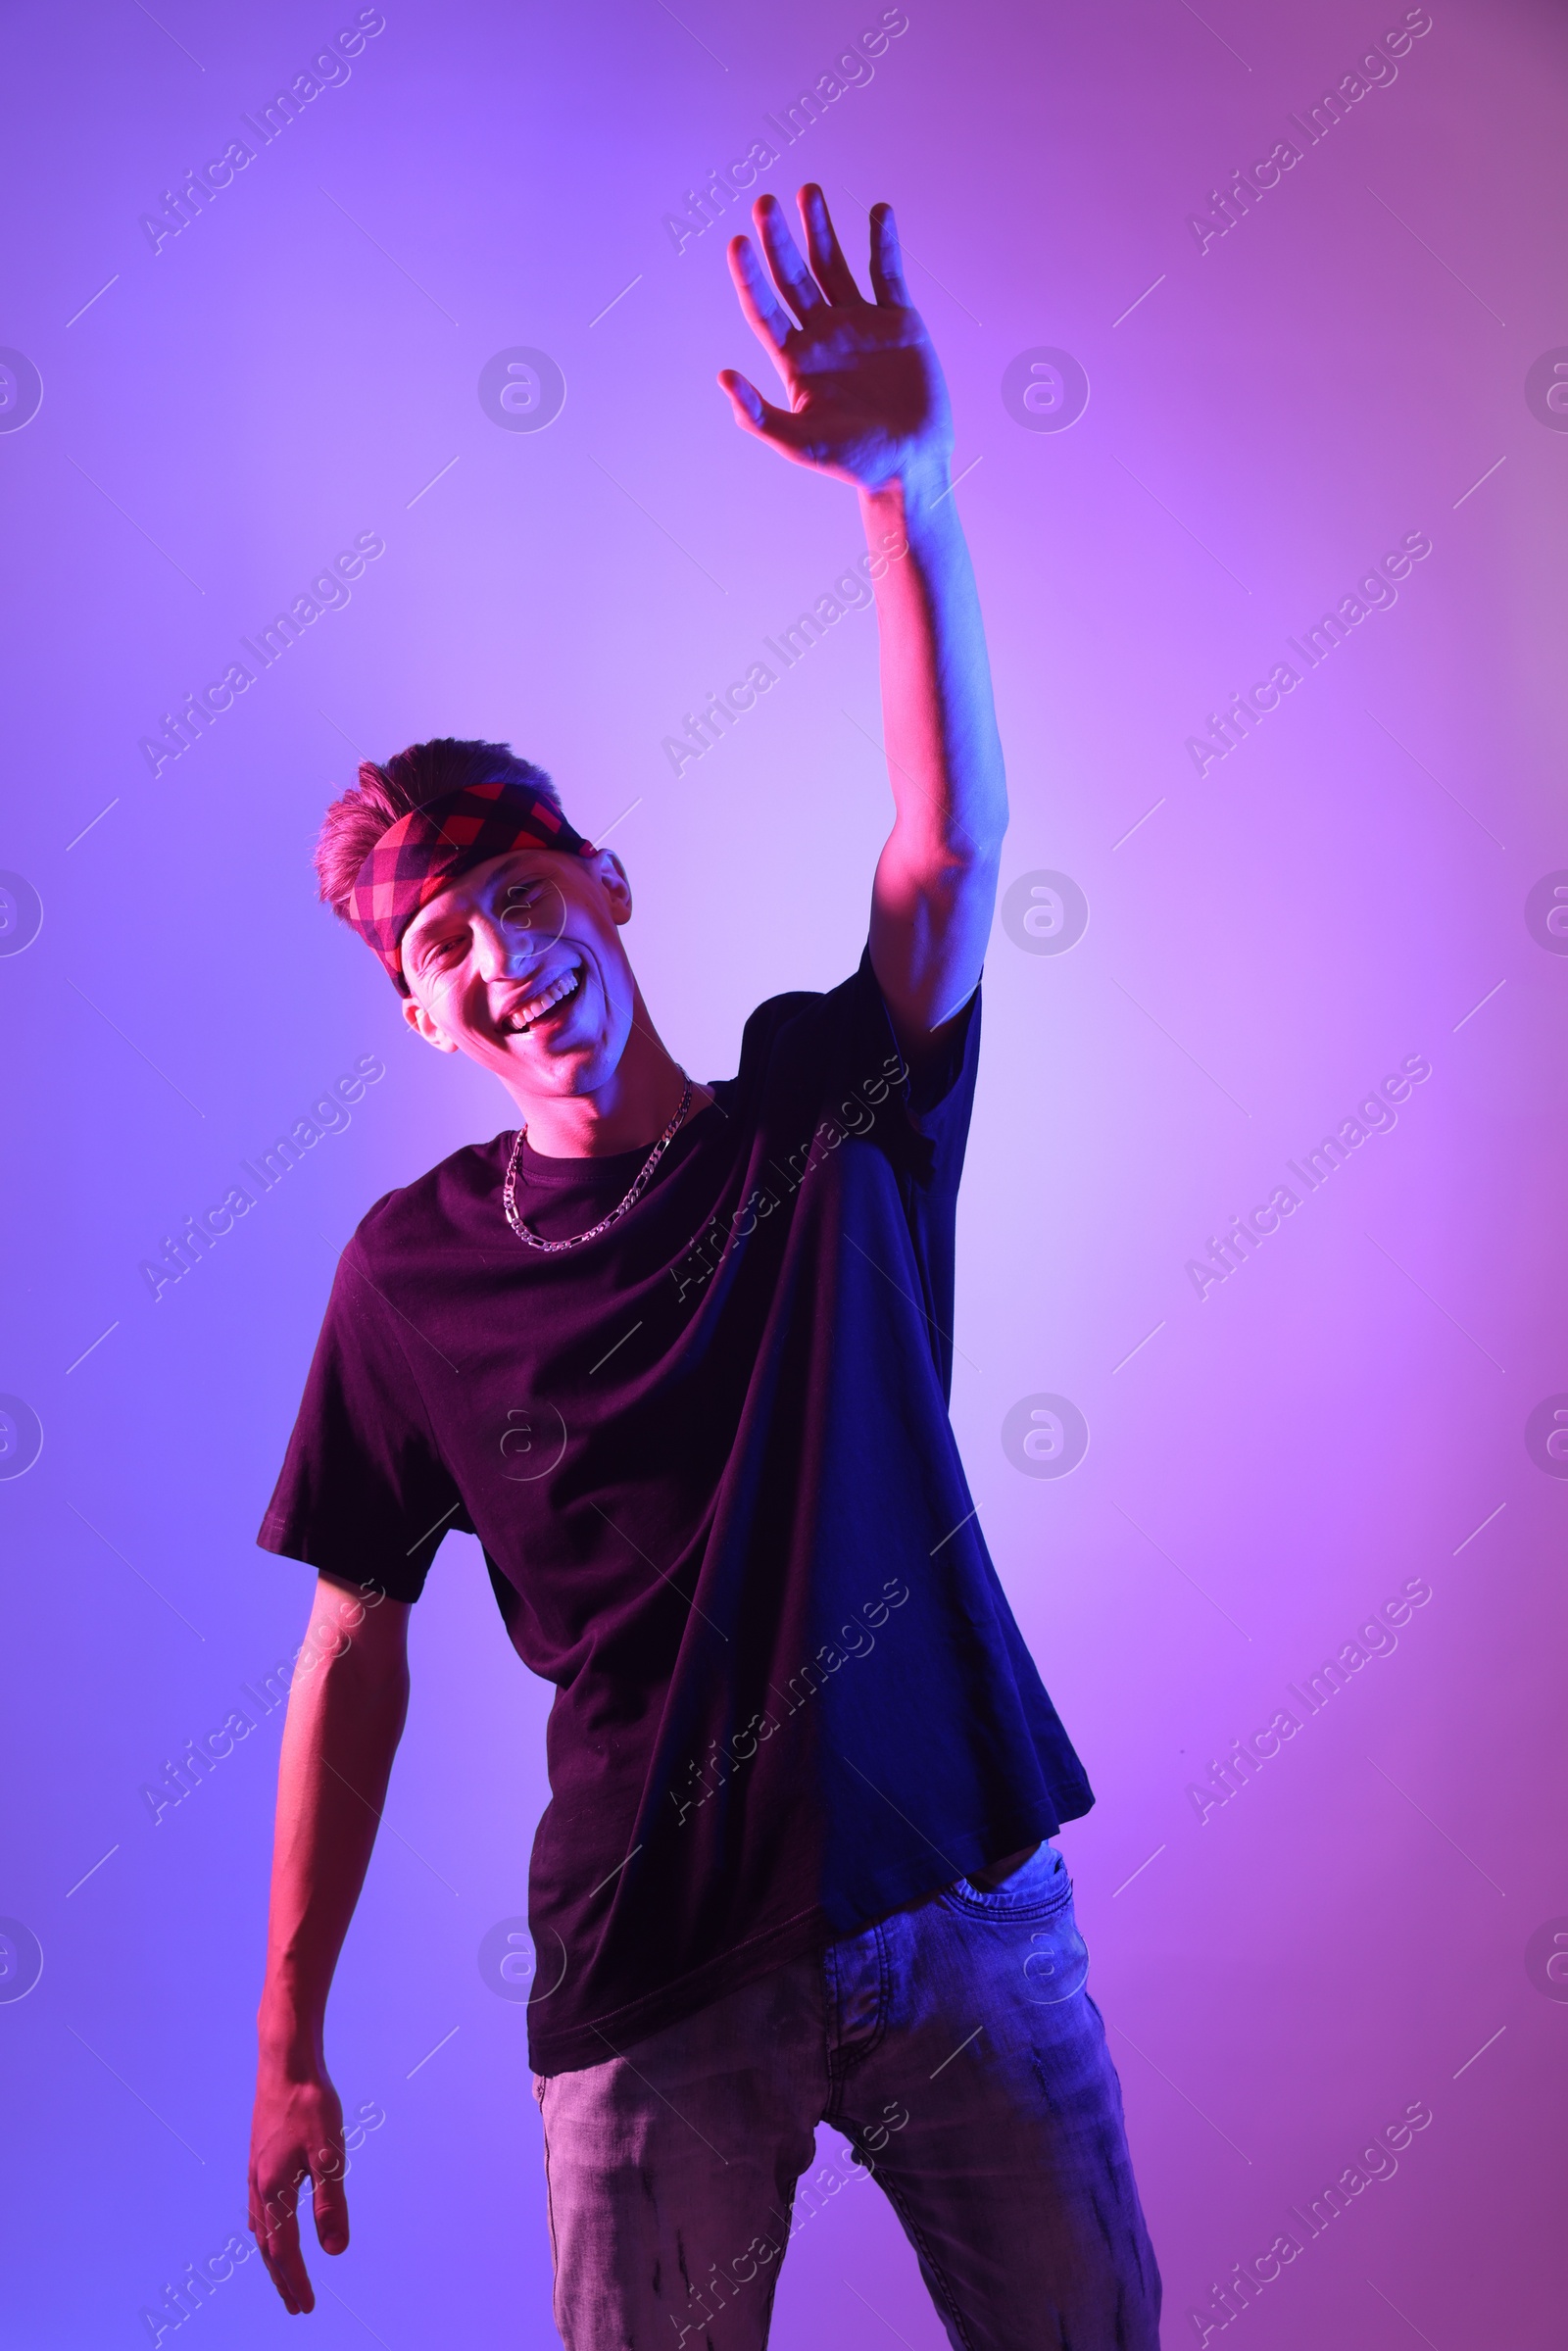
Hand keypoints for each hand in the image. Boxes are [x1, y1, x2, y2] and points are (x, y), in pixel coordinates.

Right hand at [247, 2061, 348, 2314]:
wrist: (285, 2063)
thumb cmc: (311, 2105)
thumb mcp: (330, 2154)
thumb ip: (331, 2204)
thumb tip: (334, 2251)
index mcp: (275, 2190)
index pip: (285, 2251)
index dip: (297, 2281)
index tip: (306, 2307)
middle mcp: (259, 2187)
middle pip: (268, 2247)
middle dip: (283, 2278)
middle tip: (296, 2307)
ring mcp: (256, 2173)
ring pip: (260, 2229)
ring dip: (273, 2258)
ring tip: (284, 2278)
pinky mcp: (259, 2159)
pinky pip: (257, 2209)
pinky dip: (265, 2231)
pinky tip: (268, 2229)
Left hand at [720, 185, 952, 494]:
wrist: (909, 466)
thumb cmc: (853, 461)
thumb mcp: (799, 443)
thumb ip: (759, 415)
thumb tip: (723, 377)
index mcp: (795, 358)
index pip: (764, 308)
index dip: (750, 277)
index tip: (737, 243)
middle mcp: (823, 334)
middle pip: (794, 276)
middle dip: (778, 240)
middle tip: (764, 204)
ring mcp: (860, 323)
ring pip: (835, 265)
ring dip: (821, 229)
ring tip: (809, 192)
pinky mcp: (898, 321)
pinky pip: (888, 273)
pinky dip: (883, 242)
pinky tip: (878, 212)